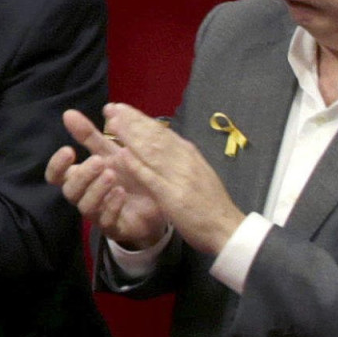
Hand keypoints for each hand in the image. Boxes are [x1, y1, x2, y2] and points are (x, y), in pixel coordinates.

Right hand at [43, 139, 168, 249]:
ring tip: (112, 175)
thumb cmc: (128, 175)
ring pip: (86, 206)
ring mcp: (98, 214)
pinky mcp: (114, 227)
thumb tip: (68, 113)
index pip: (56, 176)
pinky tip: (122, 192)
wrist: (158, 201)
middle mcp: (85, 196)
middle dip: (83, 175)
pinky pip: (107, 220)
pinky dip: (112, 205)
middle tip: (99, 161)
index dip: (57, 165)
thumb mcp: (111, 152)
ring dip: (97, 189)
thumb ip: (88, 135)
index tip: (69, 150)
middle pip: (70, 190)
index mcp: (80, 178)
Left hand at [55, 104, 245, 257]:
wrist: (227, 228)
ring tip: (112, 123)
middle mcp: (183, 160)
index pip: (161, 131)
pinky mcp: (173, 196)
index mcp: (188, 154)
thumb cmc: (210, 202)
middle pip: (154, 136)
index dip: (139, 118)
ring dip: (130, 135)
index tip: (121, 108)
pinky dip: (137, 165)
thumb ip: (181, 157)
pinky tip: (122, 155)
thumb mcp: (197, 172)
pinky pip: (152, 178)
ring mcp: (178, 177)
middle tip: (110, 108)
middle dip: (131, 121)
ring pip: (151, 151)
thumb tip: (164, 140)